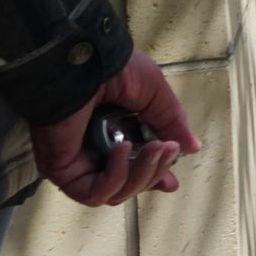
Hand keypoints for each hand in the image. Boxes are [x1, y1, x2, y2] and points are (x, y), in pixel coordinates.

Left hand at [31, 47, 200, 208]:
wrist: (86, 62)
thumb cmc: (114, 68)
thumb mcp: (154, 92)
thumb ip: (171, 122)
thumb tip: (191, 147)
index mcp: (115, 131)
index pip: (135, 166)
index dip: (154, 175)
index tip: (171, 181)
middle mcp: (95, 149)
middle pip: (129, 184)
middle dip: (154, 172)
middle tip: (166, 150)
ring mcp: (79, 162)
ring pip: (115, 193)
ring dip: (141, 175)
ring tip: (152, 148)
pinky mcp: (63, 171)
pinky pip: (93, 193)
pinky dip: (115, 178)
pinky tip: (123, 150)